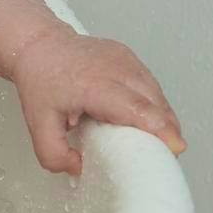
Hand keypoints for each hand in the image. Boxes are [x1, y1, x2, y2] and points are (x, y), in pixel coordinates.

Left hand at [12, 32, 185, 175]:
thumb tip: (80, 168)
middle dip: (166, 131)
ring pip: (157, 94)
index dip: (158, 128)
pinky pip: (152, 86)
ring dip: (162, 120)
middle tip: (164, 155)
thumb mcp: (38, 124)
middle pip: (154, 103)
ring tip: (156, 141)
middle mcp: (115, 69)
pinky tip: (147, 121)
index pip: (135, 107)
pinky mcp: (131, 59)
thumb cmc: (41, 80)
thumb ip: (54, 155)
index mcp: (93, 85)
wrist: (39, 44)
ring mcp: (126, 60)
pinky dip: (155, 106)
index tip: (174, 147)